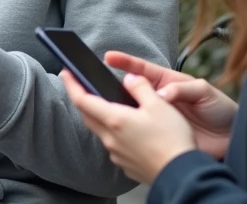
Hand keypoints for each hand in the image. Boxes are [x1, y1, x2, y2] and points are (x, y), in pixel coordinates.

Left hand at [62, 71, 196, 185]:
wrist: (181, 174)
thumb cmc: (172, 139)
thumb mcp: (159, 104)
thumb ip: (141, 87)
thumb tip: (129, 77)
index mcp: (115, 119)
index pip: (82, 100)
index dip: (71, 84)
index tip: (65, 72)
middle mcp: (111, 138)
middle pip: (88, 116)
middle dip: (83, 100)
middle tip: (82, 86)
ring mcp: (117, 154)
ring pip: (101, 131)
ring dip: (99, 117)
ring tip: (107, 106)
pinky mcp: (126, 165)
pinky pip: (114, 145)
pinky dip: (114, 133)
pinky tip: (127, 130)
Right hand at [105, 51, 236, 158]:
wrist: (231, 138)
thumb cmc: (220, 109)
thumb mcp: (204, 92)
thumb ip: (183, 89)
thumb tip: (161, 94)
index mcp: (167, 83)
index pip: (142, 70)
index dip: (125, 62)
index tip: (109, 57)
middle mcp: (159, 100)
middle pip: (131, 91)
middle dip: (113, 86)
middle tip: (95, 84)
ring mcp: (157, 119)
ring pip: (132, 113)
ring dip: (119, 110)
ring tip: (103, 108)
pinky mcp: (160, 137)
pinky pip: (141, 133)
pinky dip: (131, 132)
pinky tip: (121, 132)